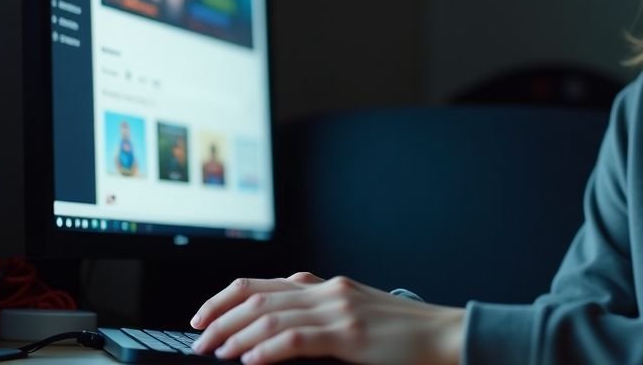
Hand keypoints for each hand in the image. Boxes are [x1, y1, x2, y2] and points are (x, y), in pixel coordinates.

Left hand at [190, 272, 465, 364]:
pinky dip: (267, 349)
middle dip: (220, 320)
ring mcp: (338, 310)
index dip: (223, 299)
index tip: (201, 318)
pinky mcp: (349, 334)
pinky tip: (250, 360)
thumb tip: (279, 325)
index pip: (260, 284)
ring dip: (236, 337)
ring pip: (271, 317)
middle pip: (257, 298)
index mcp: (325, 286)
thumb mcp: (355, 313)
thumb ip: (320, 312)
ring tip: (216, 352)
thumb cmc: (402, 333)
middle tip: (199, 341)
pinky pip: (297, 338)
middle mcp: (327, 291)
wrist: (443, 335)